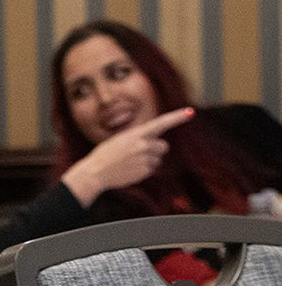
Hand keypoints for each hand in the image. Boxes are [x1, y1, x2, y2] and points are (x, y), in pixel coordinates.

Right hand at [61, 107, 194, 205]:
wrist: (95, 172)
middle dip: (156, 149)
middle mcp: (143, 145)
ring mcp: (145, 158)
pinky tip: (130, 170)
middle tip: (138, 153)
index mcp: (136, 134)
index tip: (190, 112)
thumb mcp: (119, 140)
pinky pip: (152, 169)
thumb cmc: (105, 155)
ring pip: (158, 159)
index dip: (177, 117)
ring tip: (129, 162)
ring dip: (148, 161)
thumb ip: (138, 138)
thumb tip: (156, 144)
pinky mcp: (146, 171)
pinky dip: (143, 170)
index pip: (161, 123)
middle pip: (163, 146)